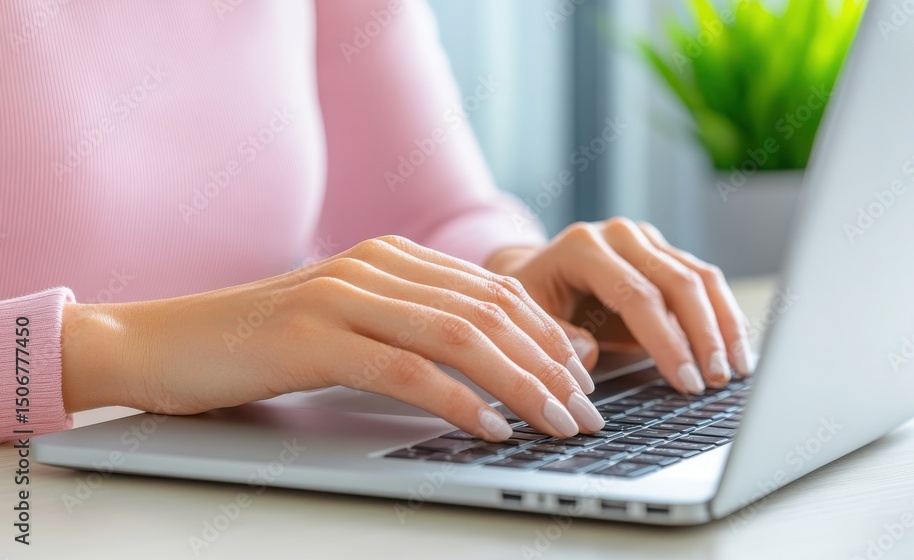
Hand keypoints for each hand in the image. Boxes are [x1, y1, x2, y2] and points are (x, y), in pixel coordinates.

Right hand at [61, 236, 604, 440]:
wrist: (164, 342)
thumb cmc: (261, 344)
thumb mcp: (350, 326)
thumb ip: (415, 329)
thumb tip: (493, 366)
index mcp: (391, 258)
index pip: (494, 290)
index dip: (547, 334)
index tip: (584, 377)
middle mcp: (375, 266)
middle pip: (488, 311)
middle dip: (549, 364)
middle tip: (585, 412)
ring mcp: (342, 296)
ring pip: (459, 335)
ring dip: (520, 383)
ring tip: (556, 423)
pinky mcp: (311, 338)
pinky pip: (405, 368)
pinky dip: (457, 399)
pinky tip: (490, 427)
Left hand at [486, 218, 754, 393]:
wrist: (537, 272)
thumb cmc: (534, 300)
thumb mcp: (529, 320)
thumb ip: (557, 337)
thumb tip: (589, 355)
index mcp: (584, 247)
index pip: (637, 294)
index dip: (665, 341)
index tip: (685, 382)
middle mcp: (621, 235)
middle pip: (678, 282)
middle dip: (703, 336)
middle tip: (717, 380)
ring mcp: (647, 240)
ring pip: (701, 277)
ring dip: (724, 326)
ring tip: (738, 370)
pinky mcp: (665, 252)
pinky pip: (705, 281)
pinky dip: (724, 315)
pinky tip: (738, 347)